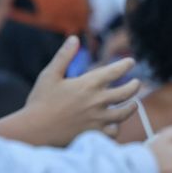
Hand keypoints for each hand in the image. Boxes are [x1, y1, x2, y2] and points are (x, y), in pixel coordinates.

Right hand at [21, 37, 141, 145]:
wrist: (34, 131)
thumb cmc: (40, 101)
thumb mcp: (50, 75)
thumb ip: (64, 56)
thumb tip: (74, 38)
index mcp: (88, 84)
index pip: (115, 71)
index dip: (126, 65)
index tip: (131, 62)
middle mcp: (97, 101)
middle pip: (127, 92)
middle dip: (135, 86)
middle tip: (137, 83)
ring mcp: (98, 119)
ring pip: (125, 112)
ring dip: (132, 107)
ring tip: (134, 104)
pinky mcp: (94, 134)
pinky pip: (113, 131)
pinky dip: (117, 128)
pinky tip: (116, 125)